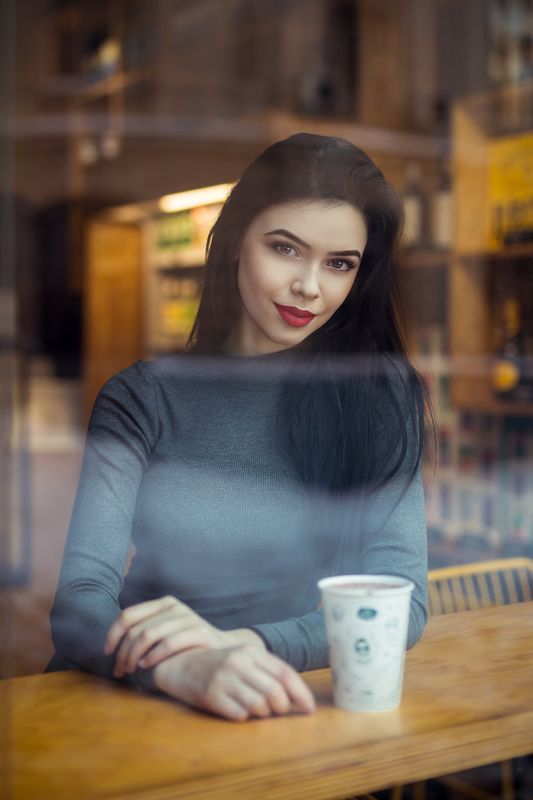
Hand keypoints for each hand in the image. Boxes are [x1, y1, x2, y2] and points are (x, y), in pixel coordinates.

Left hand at [104, 596, 263, 677]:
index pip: (128, 615)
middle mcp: (174, 607)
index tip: (107, 653)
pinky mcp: (198, 631)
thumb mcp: (168, 630)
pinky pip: (168, 644)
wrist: (225, 650)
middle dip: (122, 652)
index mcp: (163, 603)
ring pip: (147, 635)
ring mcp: (187, 618)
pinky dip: (152, 656)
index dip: (112, 634)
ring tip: (131, 670)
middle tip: (119, 670)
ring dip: (133, 656)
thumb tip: (113, 642)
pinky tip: (145, 667)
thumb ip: (147, 629)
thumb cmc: (189, 645)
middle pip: (135, 629)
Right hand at [153, 644, 315, 720]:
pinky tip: (235, 708)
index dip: (302, 693)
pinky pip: (240, 715)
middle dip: (282, 707)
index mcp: (251, 651)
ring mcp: (224, 679)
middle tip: (277, 710)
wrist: (180, 663)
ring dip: (263, 713)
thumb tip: (297, 697)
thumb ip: (268, 671)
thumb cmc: (219, 664)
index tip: (310, 709)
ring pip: (260, 707)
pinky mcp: (211, 696)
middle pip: (276, 694)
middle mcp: (239, 663)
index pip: (285, 674)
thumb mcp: (243, 659)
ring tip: (255, 707)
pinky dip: (244, 717)